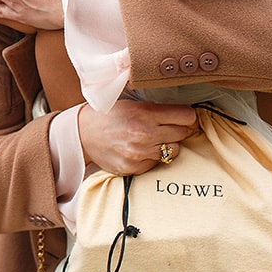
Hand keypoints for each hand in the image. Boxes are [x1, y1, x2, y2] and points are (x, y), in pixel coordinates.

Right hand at [78, 99, 197, 174]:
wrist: (82, 133)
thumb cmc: (109, 115)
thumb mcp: (133, 104)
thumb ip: (158, 110)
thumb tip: (188, 117)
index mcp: (144, 113)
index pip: (187, 117)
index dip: (188, 117)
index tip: (185, 118)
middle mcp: (144, 134)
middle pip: (183, 134)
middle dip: (178, 130)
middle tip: (167, 128)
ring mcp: (139, 153)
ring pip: (174, 151)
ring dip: (168, 145)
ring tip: (153, 140)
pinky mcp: (133, 167)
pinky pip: (158, 163)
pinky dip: (153, 157)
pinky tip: (141, 150)